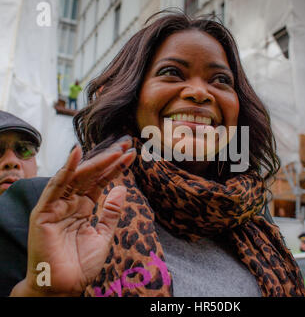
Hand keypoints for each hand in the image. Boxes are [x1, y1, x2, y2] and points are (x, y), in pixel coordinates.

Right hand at [11, 136, 135, 295]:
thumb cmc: (82, 264)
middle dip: (108, 160)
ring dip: (95, 162)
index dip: (116, 168)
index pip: (101, 181)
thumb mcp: (104, 234)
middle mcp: (70, 202)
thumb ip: (111, 211)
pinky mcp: (44, 212)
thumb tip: (122, 188)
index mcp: (84, 206)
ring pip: (77, 177)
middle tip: (125, 146)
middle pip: (91, 175)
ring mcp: (57, 206)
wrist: (65, 287)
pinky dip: (66, 170)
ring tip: (114, 151)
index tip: (131, 155)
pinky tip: (77, 154)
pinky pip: (56, 187)